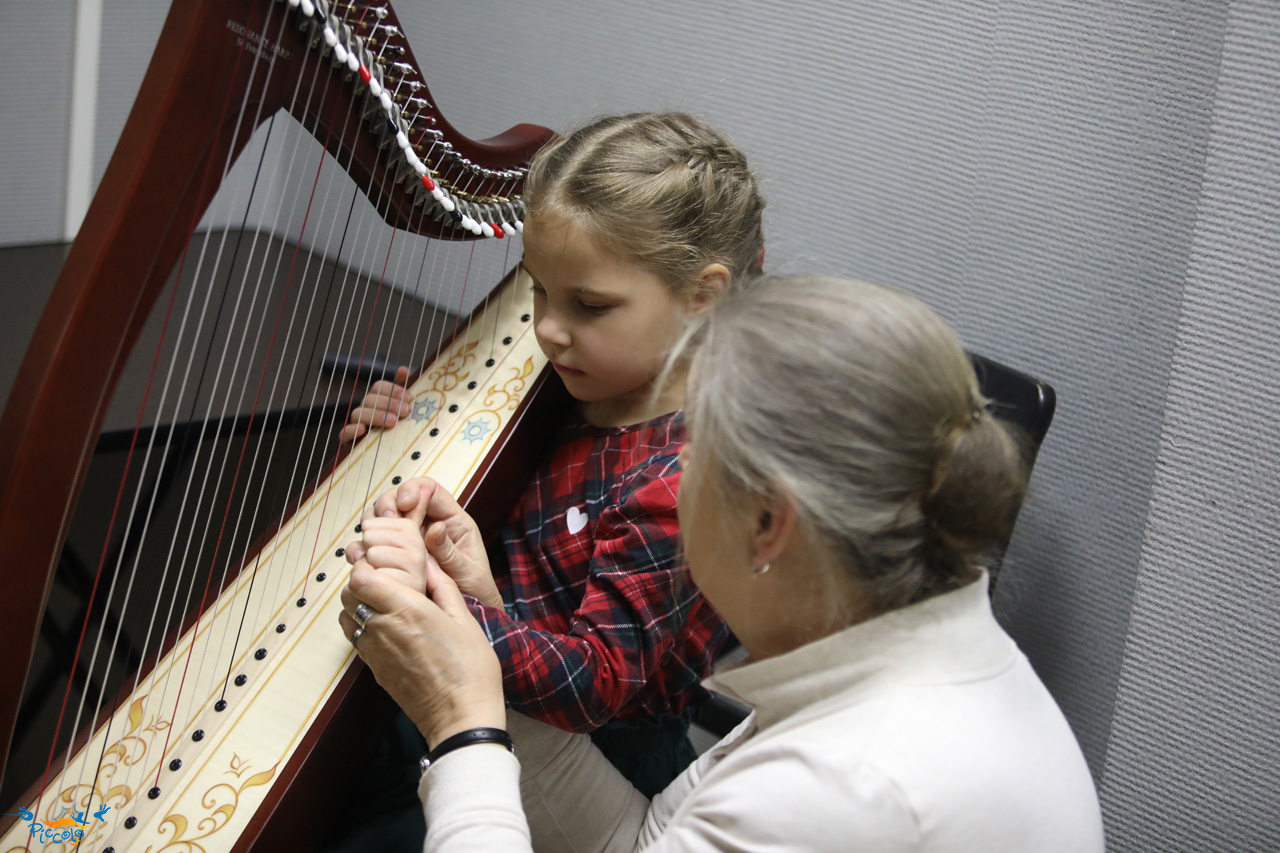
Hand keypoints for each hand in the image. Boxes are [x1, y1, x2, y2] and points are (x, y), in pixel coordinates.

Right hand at [339, 366, 411, 443]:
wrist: (396, 457)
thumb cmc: (404, 428)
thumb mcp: (408, 409)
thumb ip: (406, 389)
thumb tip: (402, 370)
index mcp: (378, 399)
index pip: (379, 387)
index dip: (393, 390)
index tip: (409, 398)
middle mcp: (365, 410)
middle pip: (370, 399)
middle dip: (389, 404)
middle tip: (405, 411)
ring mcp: (356, 424)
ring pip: (358, 413)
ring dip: (375, 416)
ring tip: (392, 422)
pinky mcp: (349, 441)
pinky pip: (343, 434)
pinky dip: (350, 430)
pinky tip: (361, 429)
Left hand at [340, 559, 504, 749]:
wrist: (461, 717)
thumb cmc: (471, 669)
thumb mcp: (464, 619)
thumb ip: (442, 586)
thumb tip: (428, 562)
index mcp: (407, 610)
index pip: (361, 578)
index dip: (368, 567)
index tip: (386, 566)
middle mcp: (382, 629)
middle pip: (348, 595)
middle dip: (362, 583)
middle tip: (386, 582)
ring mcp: (374, 652)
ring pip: (346, 617)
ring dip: (358, 605)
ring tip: (384, 605)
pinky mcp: (374, 670)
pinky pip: (355, 639)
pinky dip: (362, 627)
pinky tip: (387, 629)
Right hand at [348, 477, 501, 607]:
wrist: (469, 615)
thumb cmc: (475, 592)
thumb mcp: (468, 573)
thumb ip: (451, 552)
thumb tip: (435, 528)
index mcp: (452, 521)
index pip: (428, 489)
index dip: (412, 489)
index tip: (404, 503)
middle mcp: (428, 525)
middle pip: (400, 498)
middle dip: (388, 505)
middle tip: (386, 522)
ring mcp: (409, 540)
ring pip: (383, 518)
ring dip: (372, 525)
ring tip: (370, 541)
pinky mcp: (395, 556)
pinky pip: (374, 544)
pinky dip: (363, 547)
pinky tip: (360, 557)